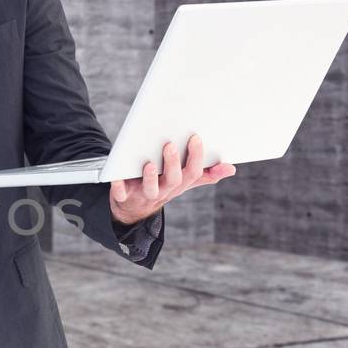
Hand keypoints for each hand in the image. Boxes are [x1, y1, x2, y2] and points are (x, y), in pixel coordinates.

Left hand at [110, 133, 235, 224]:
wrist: (133, 209)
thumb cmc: (162, 186)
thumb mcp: (184, 181)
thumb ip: (205, 174)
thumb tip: (231, 168)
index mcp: (179, 184)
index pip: (192, 173)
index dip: (195, 157)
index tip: (195, 138)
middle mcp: (164, 190)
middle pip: (172, 180)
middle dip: (172, 164)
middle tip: (170, 145)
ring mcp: (144, 194)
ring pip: (150, 189)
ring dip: (150, 178)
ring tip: (149, 163)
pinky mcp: (123, 196)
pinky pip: (121, 194)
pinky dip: (118, 186)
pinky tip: (117, 176)